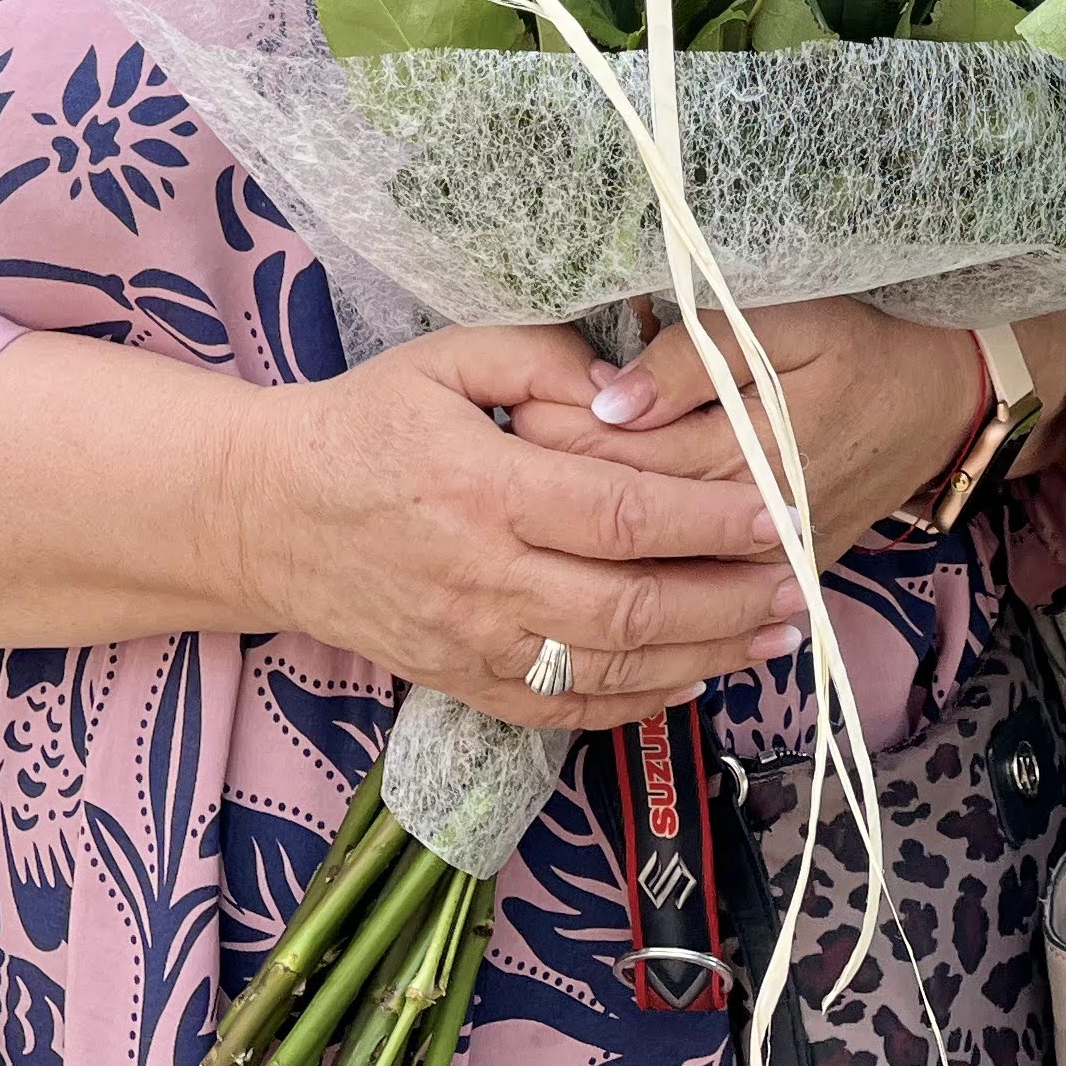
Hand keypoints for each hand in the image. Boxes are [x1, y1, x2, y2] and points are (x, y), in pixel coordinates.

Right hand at [247, 325, 805, 731]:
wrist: (265, 514)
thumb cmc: (364, 423)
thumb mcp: (443, 357)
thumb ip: (541, 357)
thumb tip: (633, 388)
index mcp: (483, 485)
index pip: (620, 513)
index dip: (709, 519)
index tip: (779, 510)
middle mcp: (482, 575)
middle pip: (631, 604)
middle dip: (729, 597)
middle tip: (800, 582)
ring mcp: (472, 641)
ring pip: (609, 666)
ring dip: (706, 654)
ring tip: (774, 633)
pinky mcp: (462, 681)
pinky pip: (565, 708)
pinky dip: (638, 701)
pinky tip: (694, 677)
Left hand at [507, 300, 1036, 572]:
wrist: (946, 406)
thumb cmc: (863, 345)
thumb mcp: (787, 319)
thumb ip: (693, 355)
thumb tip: (608, 399)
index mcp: (742, 447)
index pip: (615, 453)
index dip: (551, 431)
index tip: (508, 407)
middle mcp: (748, 520)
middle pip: (619, 519)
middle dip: (552, 491)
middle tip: (502, 459)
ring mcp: (766, 562)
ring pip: (650, 569)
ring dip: (586, 544)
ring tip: (535, 511)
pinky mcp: (779, 580)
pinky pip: (696, 598)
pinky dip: (642, 584)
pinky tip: (594, 570)